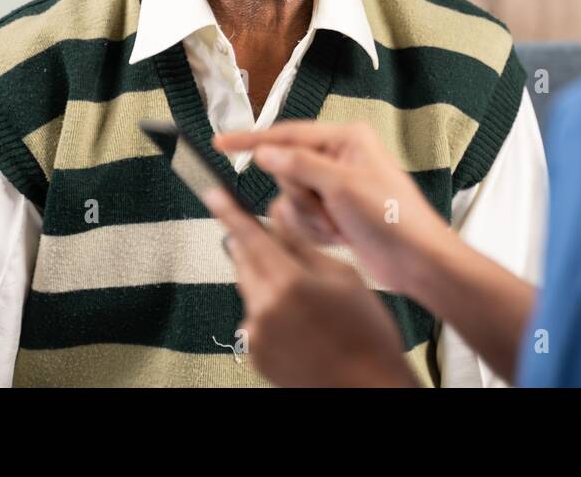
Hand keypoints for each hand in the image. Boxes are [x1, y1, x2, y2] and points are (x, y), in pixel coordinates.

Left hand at [203, 187, 417, 387]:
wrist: (367, 387)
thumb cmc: (366, 333)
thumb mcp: (342, 277)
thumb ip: (302, 247)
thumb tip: (279, 222)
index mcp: (287, 283)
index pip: (248, 237)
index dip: (229, 212)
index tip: (213, 194)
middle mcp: (263, 309)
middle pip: (244, 262)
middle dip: (254, 248)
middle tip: (279, 247)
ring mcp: (256, 335)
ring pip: (250, 290)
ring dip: (266, 281)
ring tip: (305, 297)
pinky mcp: (256, 355)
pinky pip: (255, 318)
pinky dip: (269, 310)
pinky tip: (302, 321)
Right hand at [213, 121, 455, 295]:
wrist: (415, 260)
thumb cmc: (393, 217)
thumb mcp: (342, 186)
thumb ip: (299, 165)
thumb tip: (266, 152)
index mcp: (346, 140)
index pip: (288, 134)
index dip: (253, 141)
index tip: (222, 143)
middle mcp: (339, 158)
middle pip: (287, 171)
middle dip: (301, 197)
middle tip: (329, 210)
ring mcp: (337, 187)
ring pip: (292, 198)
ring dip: (309, 218)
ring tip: (338, 226)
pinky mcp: (335, 213)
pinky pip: (303, 218)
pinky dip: (315, 231)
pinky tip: (339, 236)